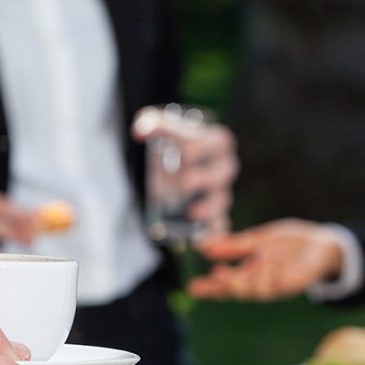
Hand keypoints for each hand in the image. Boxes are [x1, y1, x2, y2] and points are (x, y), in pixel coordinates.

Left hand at [133, 106, 237, 235]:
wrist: (174, 168)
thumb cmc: (173, 145)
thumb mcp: (162, 129)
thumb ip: (151, 123)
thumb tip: (139, 132)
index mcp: (218, 144)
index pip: (221, 142)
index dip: (206, 148)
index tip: (185, 152)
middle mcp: (224, 168)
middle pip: (225, 172)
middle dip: (206, 179)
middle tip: (183, 184)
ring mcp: (221, 193)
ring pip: (223, 201)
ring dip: (211, 208)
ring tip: (192, 213)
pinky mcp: (215, 215)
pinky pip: (220, 225)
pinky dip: (215, 234)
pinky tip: (203, 241)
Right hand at [189, 219, 342, 300]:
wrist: (322, 243)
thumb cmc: (290, 243)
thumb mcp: (258, 239)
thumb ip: (234, 245)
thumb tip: (204, 247)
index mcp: (249, 273)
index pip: (225, 284)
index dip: (209, 288)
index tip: (193, 287)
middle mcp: (260, 284)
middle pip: (238, 291)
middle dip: (226, 285)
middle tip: (217, 274)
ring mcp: (276, 286)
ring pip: (256, 290)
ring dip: (251, 276)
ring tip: (256, 256)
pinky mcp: (292, 285)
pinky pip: (276, 283)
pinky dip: (269, 272)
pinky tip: (269, 259)